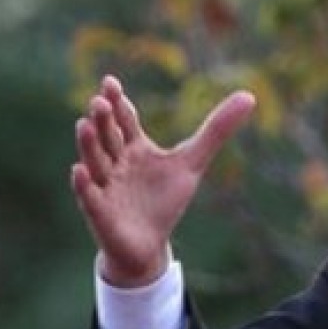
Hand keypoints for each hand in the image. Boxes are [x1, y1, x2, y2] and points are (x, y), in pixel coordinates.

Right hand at [71, 75, 254, 286]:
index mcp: (134, 147)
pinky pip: (89, 197)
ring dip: (88, 145)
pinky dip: (83, 185)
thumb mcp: (192, 162)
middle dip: (102, 120)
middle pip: (107, 136)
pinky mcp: (99, 212)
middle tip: (99, 102)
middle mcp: (115, 162)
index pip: (124, 119)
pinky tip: (78, 171)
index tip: (110, 82)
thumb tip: (249, 96)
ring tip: (83, 125)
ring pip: (95, 161)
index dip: (117, 102)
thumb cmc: (165, 200)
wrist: (149, 246)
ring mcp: (105, 186)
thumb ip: (216, 130)